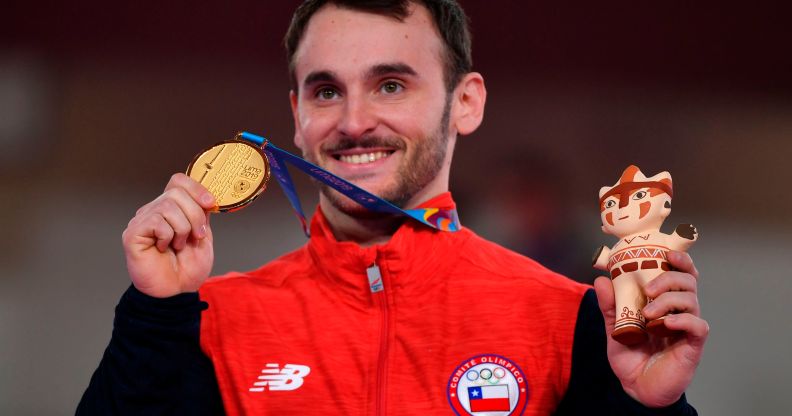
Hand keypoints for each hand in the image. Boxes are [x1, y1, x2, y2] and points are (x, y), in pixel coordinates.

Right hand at [122, 173, 216, 297]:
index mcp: (172, 208)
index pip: (178, 181)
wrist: (177, 291)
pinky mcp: (133, 233)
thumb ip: (202, 214)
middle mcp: (154, 210)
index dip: (196, 188)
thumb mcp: (203, 236)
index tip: (211, 204)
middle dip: (195, 215)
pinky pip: (156, 222)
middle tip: (196, 237)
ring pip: (168, 206)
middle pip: (177, 193)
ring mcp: (142, 220)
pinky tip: (164, 248)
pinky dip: (168, 236)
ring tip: (178, 245)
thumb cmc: (188, 267)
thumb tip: (207, 195)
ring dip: (183, 229)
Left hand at [593, 251, 708, 407]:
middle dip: (669, 277)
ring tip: (647, 314)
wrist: (635, 387)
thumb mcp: (614, 327)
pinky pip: (697, 326)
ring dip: (668, 301)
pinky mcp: (693, 345)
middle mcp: (679, 311)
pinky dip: (682, 320)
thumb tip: (601, 280)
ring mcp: (687, 328)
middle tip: (648, 289)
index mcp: (664, 302)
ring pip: (692, 300)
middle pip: (688, 281)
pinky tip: (666, 324)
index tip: (667, 253)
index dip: (679, 259)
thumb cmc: (631, 356)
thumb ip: (610, 305)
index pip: (679, 274)